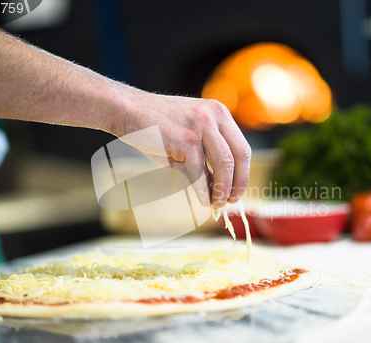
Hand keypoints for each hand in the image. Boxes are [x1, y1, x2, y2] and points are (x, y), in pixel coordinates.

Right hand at [112, 89, 250, 207]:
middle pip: (240, 156)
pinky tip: (203, 201)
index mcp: (219, 113)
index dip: (243, 173)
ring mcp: (202, 125)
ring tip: (217, 203)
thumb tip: (218, 188)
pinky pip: (200, 171)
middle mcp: (215, 116)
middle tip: (230, 201)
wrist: (127, 111)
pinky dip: (203, 190)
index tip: (236, 191)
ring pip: (225, 165)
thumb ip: (206, 159)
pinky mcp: (186, 139)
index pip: (242, 148)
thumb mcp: (188, 139)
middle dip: (238, 183)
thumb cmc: (156, 128)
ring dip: (223, 189)